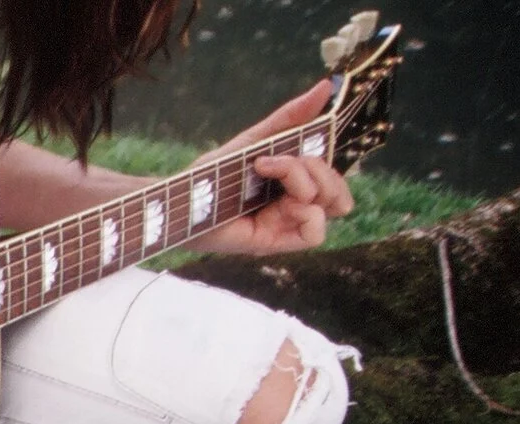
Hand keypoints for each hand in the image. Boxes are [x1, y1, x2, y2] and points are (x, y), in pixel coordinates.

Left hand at [191, 81, 355, 255]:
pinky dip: (306, 213)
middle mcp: (292, 209)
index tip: (295, 150)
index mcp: (293, 188)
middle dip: (315, 168)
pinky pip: (315, 234)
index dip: (328, 167)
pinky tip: (281, 205)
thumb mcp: (258, 140)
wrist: (182, 196)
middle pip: (337, 193)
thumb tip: (326, 86)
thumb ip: (291, 117)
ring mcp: (284, 226)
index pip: (335, 183)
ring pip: (330, 207)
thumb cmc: (213, 173)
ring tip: (268, 175)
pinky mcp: (274, 242)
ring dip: (306, 182)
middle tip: (273, 162)